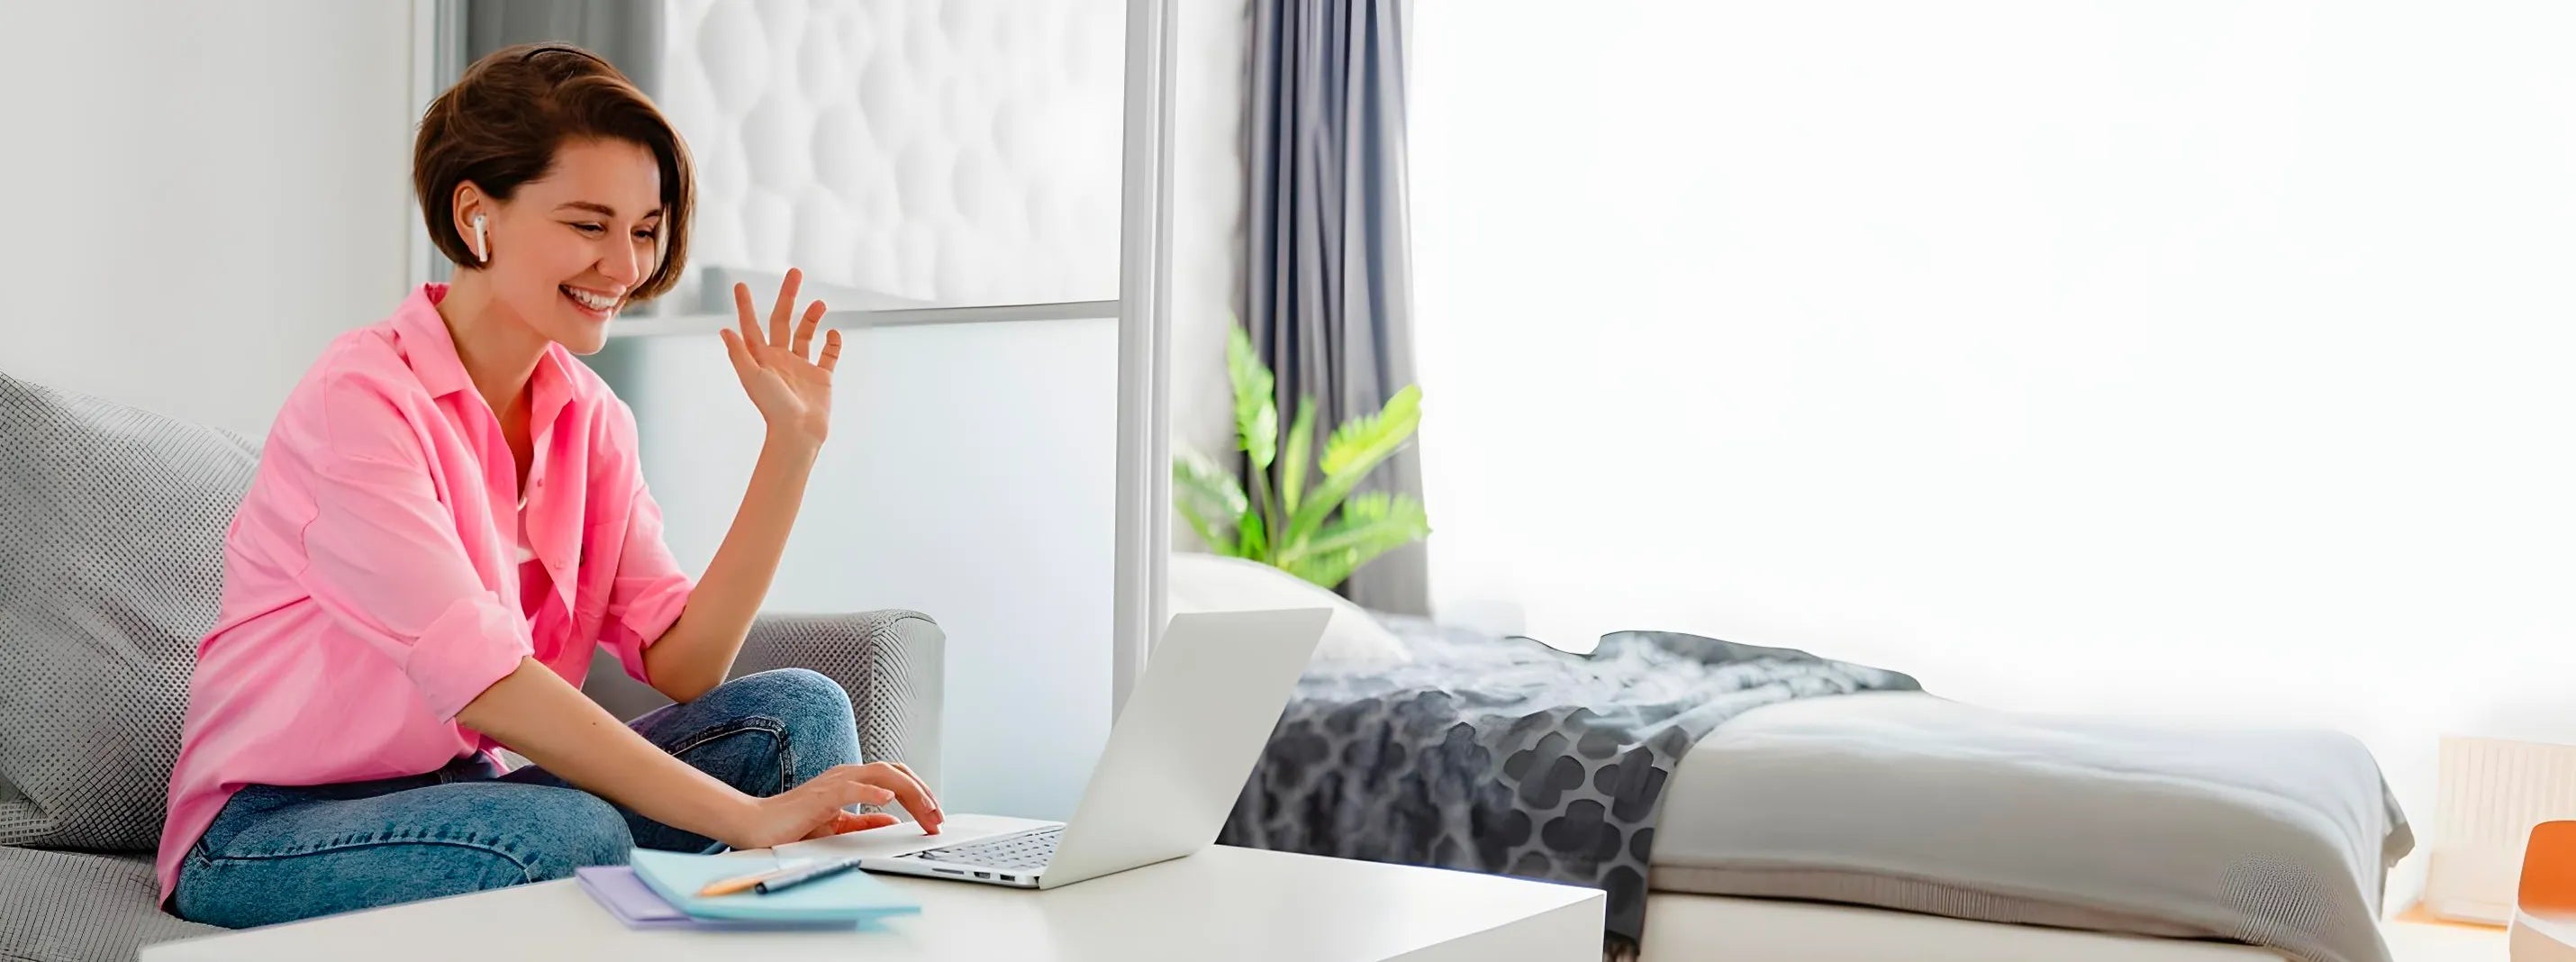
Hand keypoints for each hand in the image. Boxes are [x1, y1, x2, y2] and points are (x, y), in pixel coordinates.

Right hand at [717, 761, 943, 849]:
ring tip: (926, 808)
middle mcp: (846, 775)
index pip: (896, 778)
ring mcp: (834, 781)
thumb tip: (893, 822)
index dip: (920, 794)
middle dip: (923, 793)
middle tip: (938, 817)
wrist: (757, 827)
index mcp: (852, 781)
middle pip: (896, 771)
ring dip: (909, 791)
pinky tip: (888, 799)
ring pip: (881, 774)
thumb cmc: (793, 825)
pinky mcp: (820, 795)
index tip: (935, 817)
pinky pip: (850, 788)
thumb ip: (865, 823)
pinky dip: (872, 791)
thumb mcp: (838, 826)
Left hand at [720, 268, 838, 447]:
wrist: (798, 433)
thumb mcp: (752, 377)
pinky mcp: (821, 377)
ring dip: (813, 317)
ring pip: (806, 334)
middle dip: (788, 296)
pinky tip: (835, 333)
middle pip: (783, 320)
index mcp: (762, 357)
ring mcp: (802, 367)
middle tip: (795, 273)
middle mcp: (781, 358)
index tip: (740, 285)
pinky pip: (829, 355)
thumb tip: (725, 329)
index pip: (752, 325)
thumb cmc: (773, 407)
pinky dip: (833, 343)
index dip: (745, 305)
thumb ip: (739, 353)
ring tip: (821, 304)